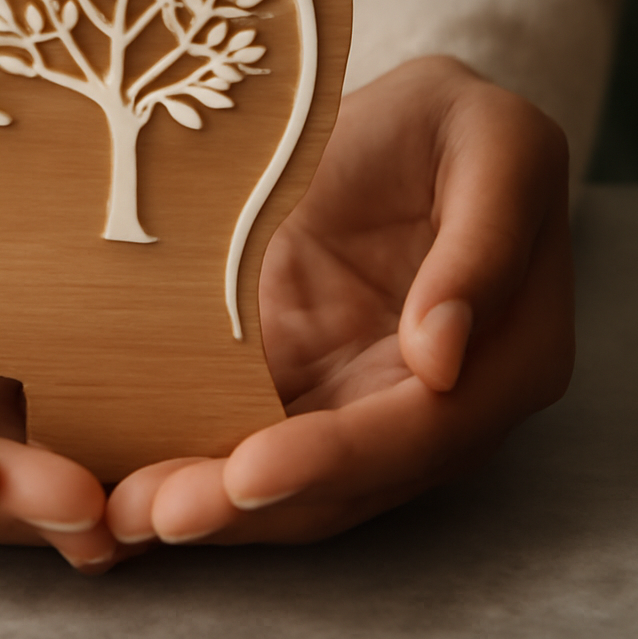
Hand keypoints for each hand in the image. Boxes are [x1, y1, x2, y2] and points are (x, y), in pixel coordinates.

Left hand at [107, 55, 574, 546]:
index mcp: (511, 357)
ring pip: (293, 489)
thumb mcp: (496, 142)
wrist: (391, 126)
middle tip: (156, 514)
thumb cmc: (451, 122)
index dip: (333, 462)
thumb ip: (485, 245)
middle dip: (251, 509)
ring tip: (126, 516)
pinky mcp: (304, 397)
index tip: (246, 474)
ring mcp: (367, 411)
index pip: (419, 433)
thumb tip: (440, 360)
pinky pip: (251, 447)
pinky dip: (197, 473)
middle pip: (347, 485)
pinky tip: (129, 489)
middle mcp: (443, 408)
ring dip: (212, 510)